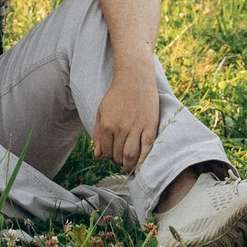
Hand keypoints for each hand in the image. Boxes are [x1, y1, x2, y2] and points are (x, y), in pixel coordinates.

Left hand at [92, 50, 161, 171]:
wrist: (134, 79)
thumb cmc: (117, 95)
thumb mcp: (101, 112)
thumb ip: (97, 134)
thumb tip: (97, 155)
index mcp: (106, 125)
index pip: (106, 151)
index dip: (109, 158)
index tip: (113, 158)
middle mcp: (120, 128)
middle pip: (118, 155)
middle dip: (119, 163)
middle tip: (122, 163)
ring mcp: (135, 128)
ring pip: (131, 155)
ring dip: (129, 165)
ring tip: (129, 166)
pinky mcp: (150, 126)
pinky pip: (146, 148)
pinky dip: (143, 160)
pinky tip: (141, 168)